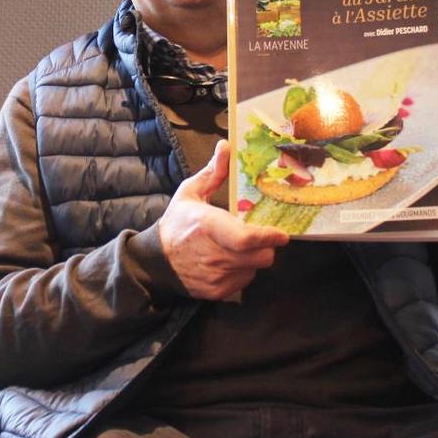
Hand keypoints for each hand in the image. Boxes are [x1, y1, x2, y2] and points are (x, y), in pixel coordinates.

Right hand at [158, 139, 288, 299]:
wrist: (155, 261)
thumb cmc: (177, 223)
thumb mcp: (190, 192)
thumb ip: (213, 172)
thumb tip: (226, 146)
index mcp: (209, 226)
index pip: (247, 238)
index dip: (269, 237)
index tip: (282, 234)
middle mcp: (215, 254)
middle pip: (261, 256)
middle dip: (265, 246)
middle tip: (258, 236)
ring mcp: (216, 276)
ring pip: (255, 268)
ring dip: (254, 258)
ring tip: (239, 247)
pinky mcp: (217, 291)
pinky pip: (244, 281)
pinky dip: (243, 271)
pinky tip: (229, 260)